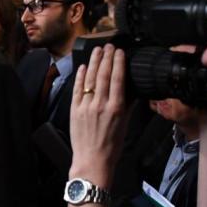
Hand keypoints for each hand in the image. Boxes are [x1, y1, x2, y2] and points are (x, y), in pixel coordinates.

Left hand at [68, 44, 128, 185]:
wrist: (92, 161)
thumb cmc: (111, 146)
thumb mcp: (125, 124)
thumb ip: (128, 105)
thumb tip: (131, 89)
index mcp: (116, 108)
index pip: (118, 79)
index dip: (118, 62)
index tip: (119, 51)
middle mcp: (101, 104)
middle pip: (104, 74)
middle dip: (106, 57)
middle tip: (109, 45)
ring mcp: (86, 106)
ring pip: (90, 78)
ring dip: (94, 62)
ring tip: (97, 50)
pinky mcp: (74, 110)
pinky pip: (78, 88)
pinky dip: (81, 76)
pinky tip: (84, 66)